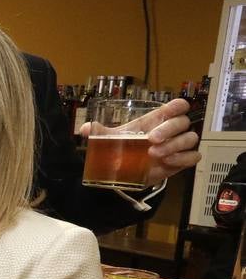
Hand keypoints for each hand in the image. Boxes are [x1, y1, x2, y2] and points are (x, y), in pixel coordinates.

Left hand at [79, 98, 200, 184]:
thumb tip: (84, 129)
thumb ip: (100, 133)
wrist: (127, 172)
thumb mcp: (113, 140)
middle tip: (151, 140)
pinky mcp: (181, 161)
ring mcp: (178, 145)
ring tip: (155, 154)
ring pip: (190, 138)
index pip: (177, 106)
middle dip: (168, 129)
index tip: (170, 110)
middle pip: (183, 122)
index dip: (177, 106)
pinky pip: (193, 157)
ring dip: (175, 145)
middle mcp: (171, 131)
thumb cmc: (125, 149)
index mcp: (157, 120)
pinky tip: (168, 162)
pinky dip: (183, 158)